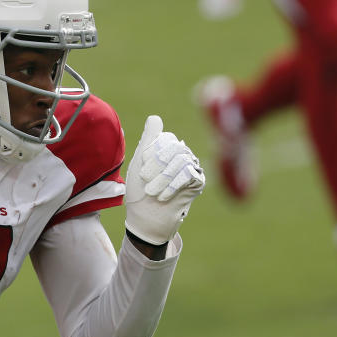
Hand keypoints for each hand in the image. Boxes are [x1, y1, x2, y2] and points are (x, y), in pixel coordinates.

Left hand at [124, 116, 205, 244]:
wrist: (146, 219)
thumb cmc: (139, 191)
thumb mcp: (138, 163)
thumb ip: (147, 139)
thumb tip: (155, 117)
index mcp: (166, 147)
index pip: (165, 139)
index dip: (151, 154)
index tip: (142, 171)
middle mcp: (181, 154)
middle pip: (174, 147)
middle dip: (157, 165)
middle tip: (146, 181)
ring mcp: (191, 166)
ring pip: (181, 160)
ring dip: (163, 178)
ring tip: (153, 192)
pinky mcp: (198, 181)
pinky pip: (190, 173)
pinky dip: (173, 185)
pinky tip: (164, 196)